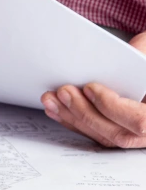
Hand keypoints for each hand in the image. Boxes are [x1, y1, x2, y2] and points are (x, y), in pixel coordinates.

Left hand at [41, 33, 145, 147]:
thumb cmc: (144, 64)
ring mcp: (133, 135)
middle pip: (116, 133)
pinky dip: (71, 122)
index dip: (111, 106)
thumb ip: (140, 53)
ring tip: (52, 99)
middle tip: (63, 91)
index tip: (89, 88)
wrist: (142, 72)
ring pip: (102, 136)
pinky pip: (93, 134)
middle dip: (84, 111)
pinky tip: (55, 109)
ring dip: (72, 117)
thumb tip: (120, 55)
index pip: (139, 120)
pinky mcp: (114, 133)